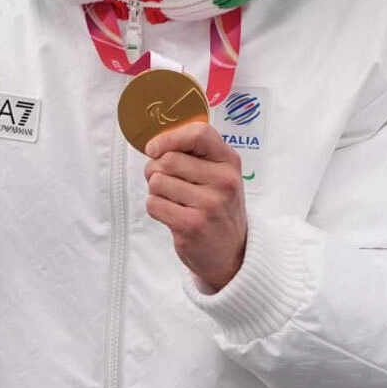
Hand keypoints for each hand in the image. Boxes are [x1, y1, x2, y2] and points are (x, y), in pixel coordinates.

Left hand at [143, 121, 247, 291]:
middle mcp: (223, 181)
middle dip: (156, 169)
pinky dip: (156, 208)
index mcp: (230, 162)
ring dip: (156, 191)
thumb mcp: (220, 175)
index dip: (169, 137)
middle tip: (166, 181)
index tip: (154, 148)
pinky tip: (173, 214)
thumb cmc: (219, 208)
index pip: (199, 134)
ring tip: (174, 200)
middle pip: (168, 159)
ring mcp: (209, 204)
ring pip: (157, 182)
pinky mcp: (191, 225)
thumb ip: (196, 154)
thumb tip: (156, 144)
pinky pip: (154, 204)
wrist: (232, 253)